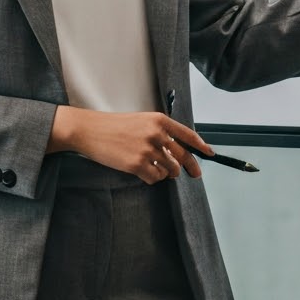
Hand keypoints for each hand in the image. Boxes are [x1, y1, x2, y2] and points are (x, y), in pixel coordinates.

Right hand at [50, 107, 205, 184]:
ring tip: (156, 169)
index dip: (201, 146)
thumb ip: (159, 132)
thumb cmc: (113, 126)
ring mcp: (147, 150)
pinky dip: (152, 178)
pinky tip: (143, 172)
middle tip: (194, 174)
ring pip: (170, 170)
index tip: (210, 154)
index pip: (187, 135)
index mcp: (159, 120)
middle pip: (182, 156)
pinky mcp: (136, 164)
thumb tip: (176, 151)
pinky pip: (155, 178)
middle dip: (190, 168)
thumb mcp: (140, 121)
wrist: (89, 130)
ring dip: (166, 173)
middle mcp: (156, 134)